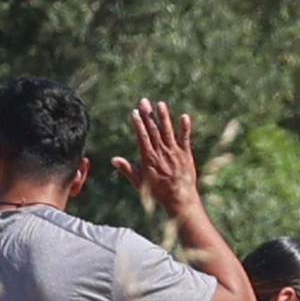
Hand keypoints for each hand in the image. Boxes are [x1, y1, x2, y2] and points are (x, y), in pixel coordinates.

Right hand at [109, 99, 198, 217]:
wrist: (179, 199)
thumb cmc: (158, 192)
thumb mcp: (139, 182)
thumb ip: (127, 169)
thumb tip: (113, 160)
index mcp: (149, 158)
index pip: (142, 137)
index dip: (138, 124)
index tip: (135, 112)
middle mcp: (161, 152)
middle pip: (153, 130)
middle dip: (148, 115)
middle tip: (144, 101)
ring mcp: (174, 152)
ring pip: (168, 131)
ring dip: (164, 117)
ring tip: (160, 104)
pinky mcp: (186, 154)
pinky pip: (185, 138)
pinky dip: (184, 128)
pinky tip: (184, 116)